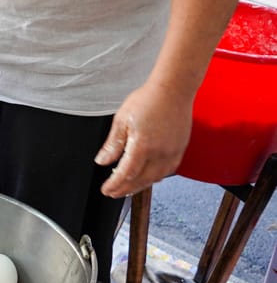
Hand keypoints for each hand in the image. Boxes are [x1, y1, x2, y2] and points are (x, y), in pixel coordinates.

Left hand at [95, 82, 193, 197]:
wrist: (173, 90)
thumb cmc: (147, 100)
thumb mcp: (122, 120)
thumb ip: (113, 144)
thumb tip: (102, 161)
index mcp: (143, 145)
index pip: (126, 174)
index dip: (115, 185)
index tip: (106, 189)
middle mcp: (160, 153)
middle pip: (141, 180)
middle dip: (125, 190)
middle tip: (113, 193)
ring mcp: (173, 152)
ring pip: (155, 178)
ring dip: (140, 186)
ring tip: (127, 188)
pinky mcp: (180, 149)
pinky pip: (168, 171)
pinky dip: (155, 178)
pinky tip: (147, 177)